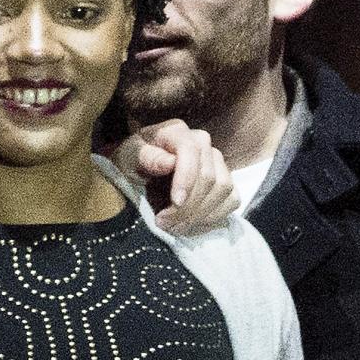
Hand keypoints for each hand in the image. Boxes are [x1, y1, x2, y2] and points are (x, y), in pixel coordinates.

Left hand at [113, 120, 238, 235]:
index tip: (175, 203)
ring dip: (200, 215)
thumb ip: (146, 157)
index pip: (191, 152)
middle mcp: (202, 143)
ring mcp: (217, 161)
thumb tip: (170, 162)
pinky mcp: (226, 180)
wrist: (138, 170)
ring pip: (224, 189)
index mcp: (176, 132)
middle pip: (210, 176)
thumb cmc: (131, 162)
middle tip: (165, 224)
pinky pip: (232, 200)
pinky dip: (214, 217)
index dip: (187, 179)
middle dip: (189, 206)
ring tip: (175, 227)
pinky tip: (192, 224)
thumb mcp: (128, 158)